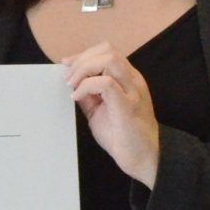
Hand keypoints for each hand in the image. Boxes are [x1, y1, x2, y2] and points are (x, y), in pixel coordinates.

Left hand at [59, 44, 160, 186]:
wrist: (142, 159)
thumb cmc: (122, 136)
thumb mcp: (99, 110)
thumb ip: (88, 95)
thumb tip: (71, 83)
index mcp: (128, 80)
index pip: (108, 52)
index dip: (84, 55)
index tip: (67, 66)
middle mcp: (133, 81)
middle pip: (108, 51)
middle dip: (82, 60)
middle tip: (68, 78)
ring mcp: (133, 92)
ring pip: (109, 60)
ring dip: (84, 69)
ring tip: (72, 86)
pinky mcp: (128, 106)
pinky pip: (106, 83)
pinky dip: (86, 86)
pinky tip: (77, 98)